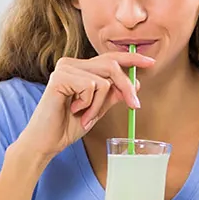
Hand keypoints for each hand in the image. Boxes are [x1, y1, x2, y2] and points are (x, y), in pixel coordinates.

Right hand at [14, 52, 154, 161]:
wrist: (47, 142)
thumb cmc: (67, 125)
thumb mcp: (97, 109)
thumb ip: (113, 94)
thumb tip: (135, 82)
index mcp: (80, 68)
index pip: (110, 57)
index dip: (132, 59)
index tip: (151, 62)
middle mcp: (71, 64)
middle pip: (112, 65)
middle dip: (126, 87)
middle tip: (134, 106)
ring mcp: (65, 68)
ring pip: (103, 80)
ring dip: (99, 105)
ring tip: (86, 115)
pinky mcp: (60, 77)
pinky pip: (91, 87)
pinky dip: (89, 104)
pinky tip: (74, 110)